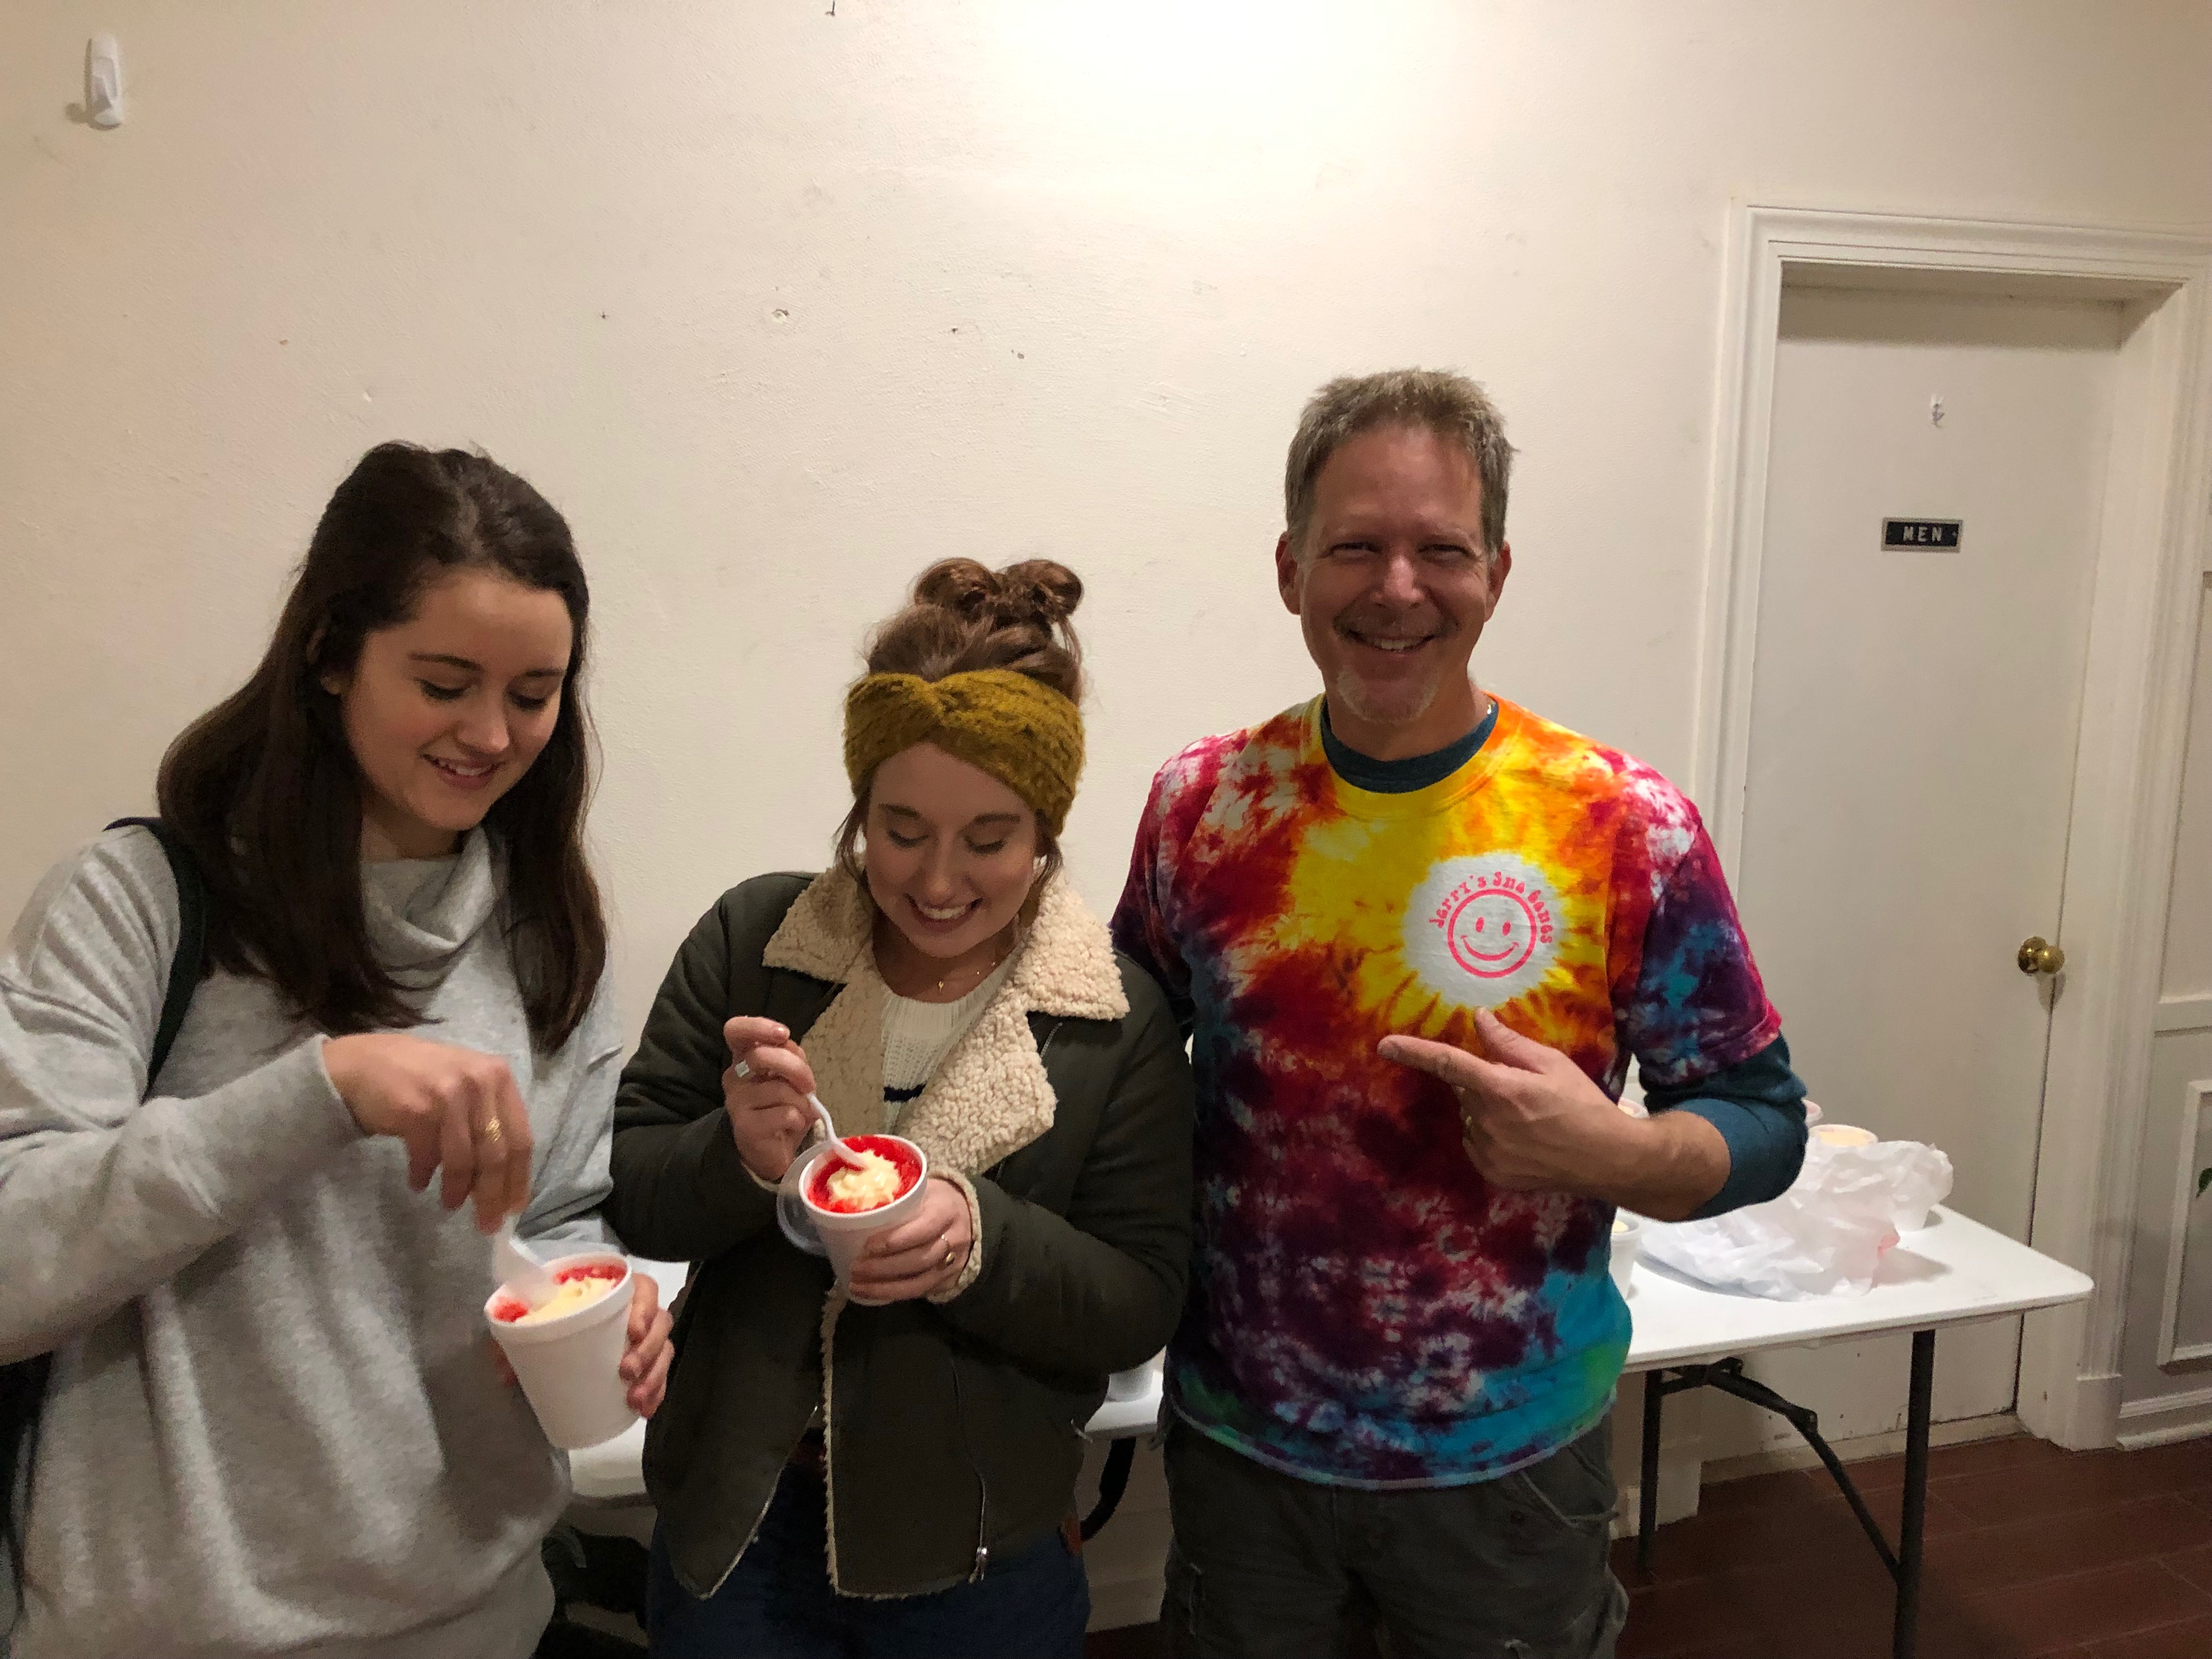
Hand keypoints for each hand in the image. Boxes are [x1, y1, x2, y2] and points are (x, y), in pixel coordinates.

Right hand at [324, 1033, 533, 1231]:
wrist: (360, 1062)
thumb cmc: (418, 1077)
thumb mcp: (464, 1085)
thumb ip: (487, 1119)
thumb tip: (503, 1177)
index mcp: (499, 1076)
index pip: (520, 1137)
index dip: (518, 1178)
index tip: (514, 1208)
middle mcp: (479, 1081)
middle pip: (496, 1153)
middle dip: (492, 1195)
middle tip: (486, 1224)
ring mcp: (448, 1093)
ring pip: (464, 1159)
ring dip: (456, 1190)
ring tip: (450, 1204)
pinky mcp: (417, 1109)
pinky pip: (427, 1157)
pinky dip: (423, 1175)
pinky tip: (418, 1183)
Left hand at [488, 1276, 674, 1416]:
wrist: (555, 1333)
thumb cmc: (551, 1316)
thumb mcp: (533, 1322)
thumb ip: (517, 1339)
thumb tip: (506, 1373)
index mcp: (617, 1291)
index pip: (644, 1289)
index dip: (645, 1307)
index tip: (632, 1331)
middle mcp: (638, 1312)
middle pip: (660, 1324)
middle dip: (648, 1350)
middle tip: (626, 1371)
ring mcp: (644, 1339)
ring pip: (664, 1351)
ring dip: (654, 1376)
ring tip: (635, 1400)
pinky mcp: (644, 1363)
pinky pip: (661, 1376)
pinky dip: (657, 1393)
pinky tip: (645, 1411)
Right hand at [721, 1017, 814, 1181]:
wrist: (772, 1151)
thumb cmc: (782, 1106)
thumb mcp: (790, 1075)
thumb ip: (789, 1055)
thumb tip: (786, 1042)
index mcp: (743, 1059)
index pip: (736, 1030)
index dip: (759, 1026)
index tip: (783, 1034)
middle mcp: (733, 1077)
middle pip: (762, 1057)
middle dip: (796, 1069)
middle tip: (809, 1085)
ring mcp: (736, 1103)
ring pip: (779, 1089)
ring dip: (801, 1101)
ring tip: (800, 1112)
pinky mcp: (745, 1128)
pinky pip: (785, 1114)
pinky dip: (799, 1119)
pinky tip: (793, 1126)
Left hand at [846, 1175, 971, 1303]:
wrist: (971, 1214)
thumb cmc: (936, 1199)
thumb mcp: (923, 1188)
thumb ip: (898, 1197)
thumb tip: (858, 1206)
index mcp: (946, 1211)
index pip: (923, 1229)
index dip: (895, 1240)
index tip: (868, 1245)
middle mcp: (954, 1239)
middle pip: (919, 1260)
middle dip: (884, 1268)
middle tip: (856, 1268)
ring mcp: (954, 1263)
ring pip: (920, 1283)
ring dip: (885, 1287)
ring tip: (857, 1285)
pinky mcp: (950, 1280)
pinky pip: (922, 1292)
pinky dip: (895, 1294)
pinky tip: (873, 1293)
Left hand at [1377, 1009, 1631, 1194]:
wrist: (1607, 1159)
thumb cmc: (1583, 1104)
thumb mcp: (1552, 1064)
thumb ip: (1509, 1044)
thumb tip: (1479, 1019)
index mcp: (1500, 1090)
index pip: (1447, 1064)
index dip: (1413, 1052)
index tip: (1384, 1045)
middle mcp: (1486, 1122)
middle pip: (1463, 1090)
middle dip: (1481, 1082)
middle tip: (1520, 1087)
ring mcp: (1487, 1152)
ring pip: (1469, 1118)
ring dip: (1486, 1110)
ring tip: (1529, 1116)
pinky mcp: (1492, 1174)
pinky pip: (1476, 1143)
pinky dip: (1490, 1135)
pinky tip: (1523, 1137)